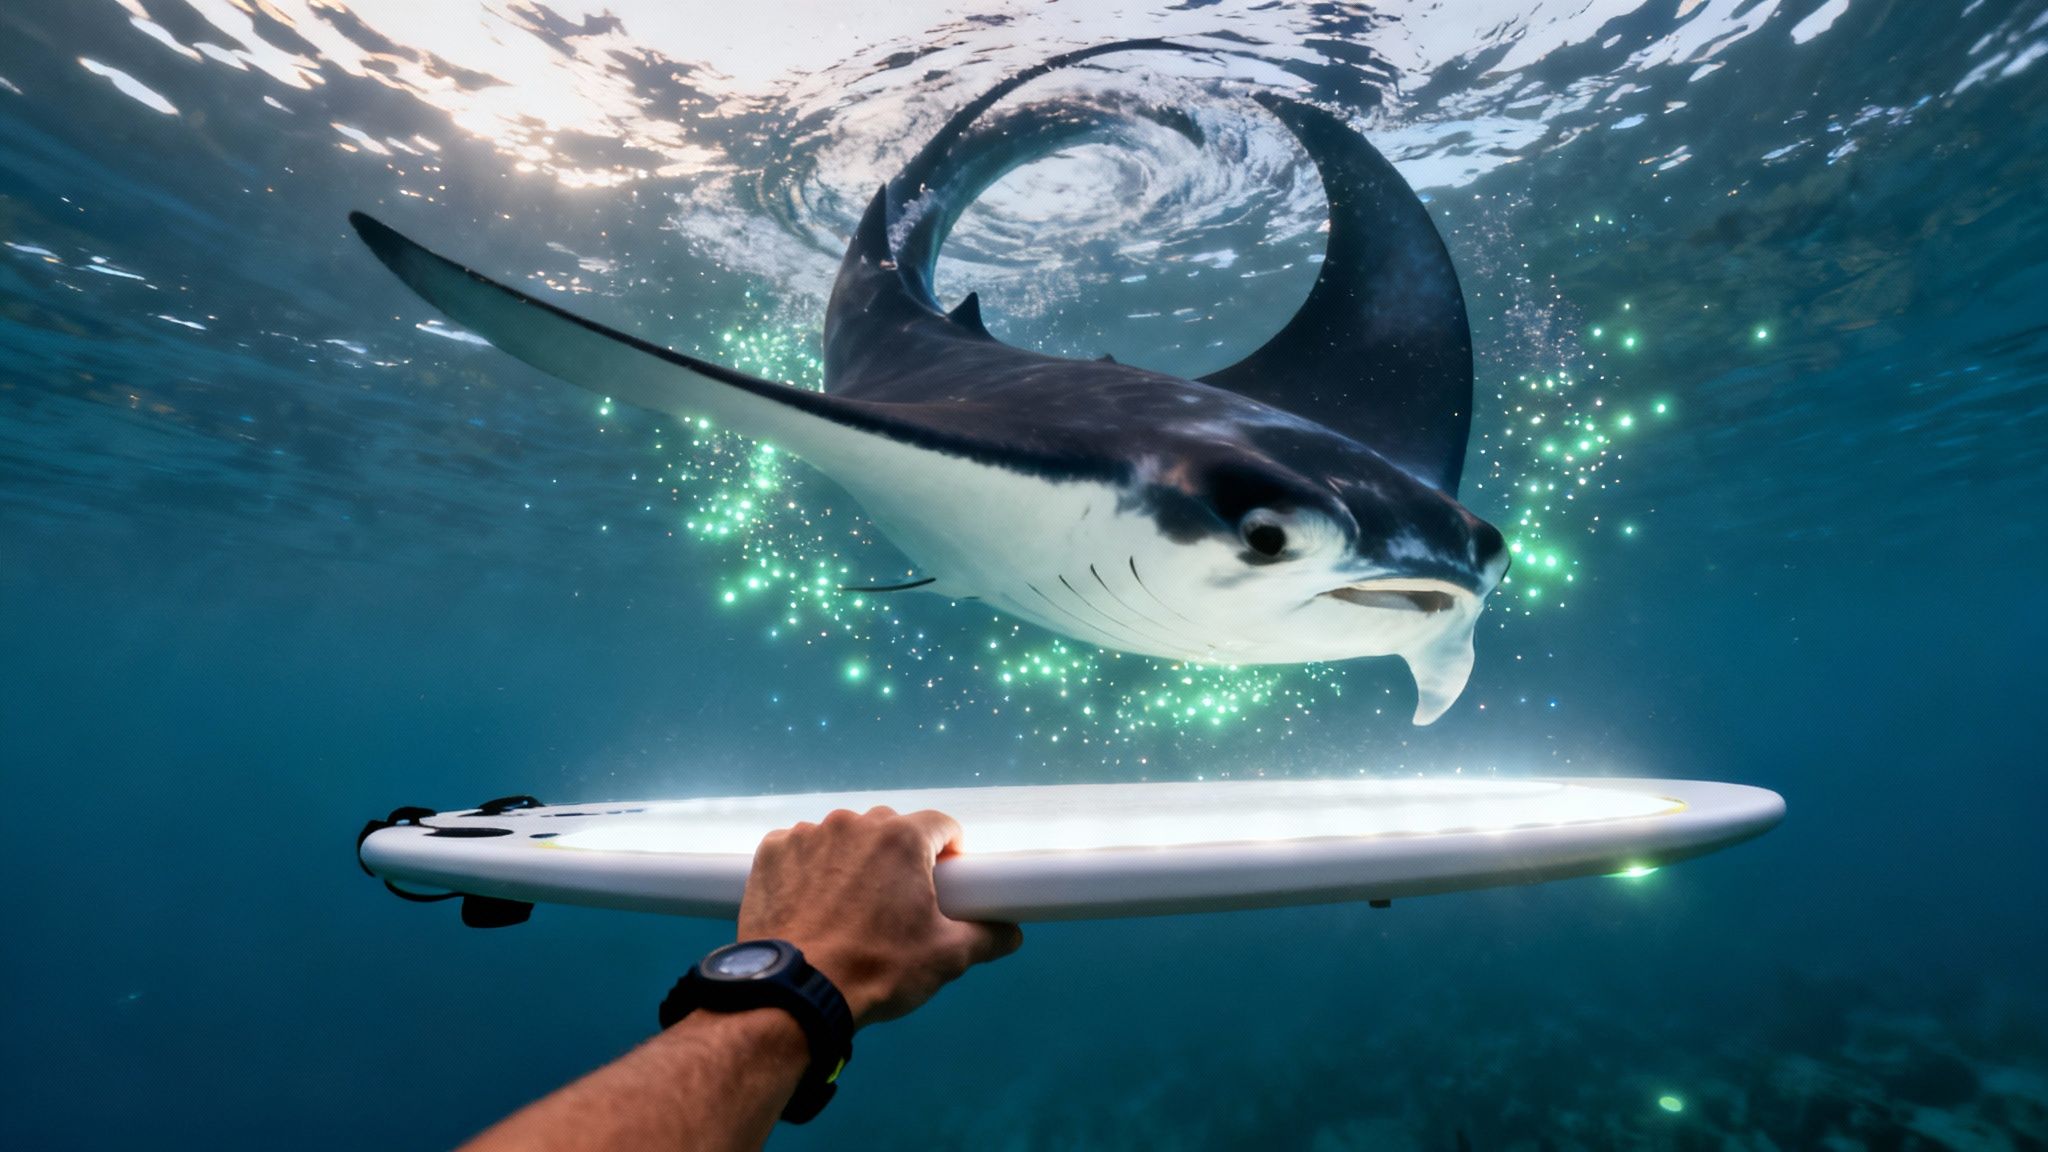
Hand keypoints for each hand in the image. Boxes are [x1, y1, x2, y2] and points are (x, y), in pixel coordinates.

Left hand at [737, 807, 1021, 1026]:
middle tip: (895, 903)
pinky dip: (809, 869)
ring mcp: (809, 834)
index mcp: (903, 838)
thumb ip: (986, 938)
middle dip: (898, 858)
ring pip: (844, 838)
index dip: (950, 853)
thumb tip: (1011, 933)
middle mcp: (855, 823)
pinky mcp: (772, 851)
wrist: (794, 991)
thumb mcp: (945, 958)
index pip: (942, 825)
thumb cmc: (876, 969)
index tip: (945, 882)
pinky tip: (811, 905)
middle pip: (891, 829)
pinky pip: (801, 849)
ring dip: (852, 861)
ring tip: (848, 909)